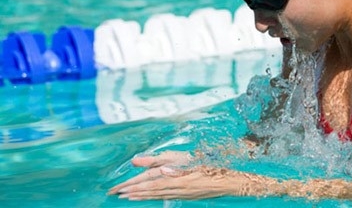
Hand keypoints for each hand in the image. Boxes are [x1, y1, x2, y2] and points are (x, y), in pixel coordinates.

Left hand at [108, 151, 266, 200]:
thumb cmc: (214, 168)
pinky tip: (145, 197)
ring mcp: (180, 193)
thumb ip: (173, 164)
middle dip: (131, 192)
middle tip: (114, 193)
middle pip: (150, 190)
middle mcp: (177, 187)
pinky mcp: (184, 194)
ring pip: (155, 195)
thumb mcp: (194, 162)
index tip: (120, 188)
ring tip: (125, 197)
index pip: (151, 182)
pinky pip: (163, 197)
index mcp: (178, 178)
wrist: (230, 183)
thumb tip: (157, 168)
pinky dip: (151, 197)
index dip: (135, 185)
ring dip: (139, 196)